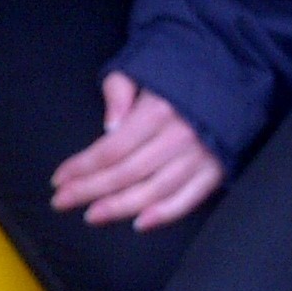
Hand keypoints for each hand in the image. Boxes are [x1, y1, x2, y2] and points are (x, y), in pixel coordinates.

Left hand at [49, 73, 224, 230]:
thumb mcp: (143, 67)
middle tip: (62, 202)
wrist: (232, 71)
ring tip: (92, 215)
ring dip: (120, 207)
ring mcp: (199, 157)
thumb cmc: (180, 72)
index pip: (111, 148)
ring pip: (153, 191)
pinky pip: (189, 199)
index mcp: (158, 111)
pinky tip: (139, 223)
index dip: (82, 166)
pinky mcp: (216, 170)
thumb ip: (120, 90)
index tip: (59, 179)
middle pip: (127, 173)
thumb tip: (109, 124)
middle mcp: (179, 137)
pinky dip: (165, 214)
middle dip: (90, 190)